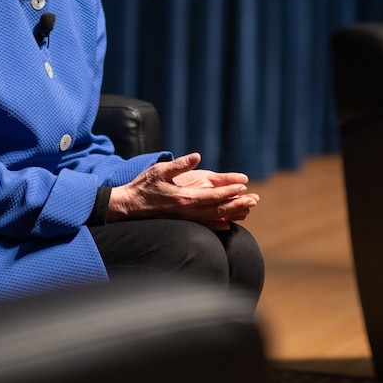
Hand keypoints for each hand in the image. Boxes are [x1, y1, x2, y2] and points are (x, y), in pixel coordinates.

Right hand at [107, 153, 259, 229]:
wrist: (128, 207)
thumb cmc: (143, 187)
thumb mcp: (160, 170)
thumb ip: (180, 164)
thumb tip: (197, 156)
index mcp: (184, 198)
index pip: (213, 196)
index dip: (230, 191)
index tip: (244, 187)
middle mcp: (187, 211)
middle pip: (218, 209)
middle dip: (237, 204)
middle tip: (254, 201)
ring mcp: (185, 219)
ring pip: (214, 219)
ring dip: (231, 214)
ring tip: (247, 211)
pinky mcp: (181, 223)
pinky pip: (204, 226)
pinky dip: (218, 225)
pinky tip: (227, 225)